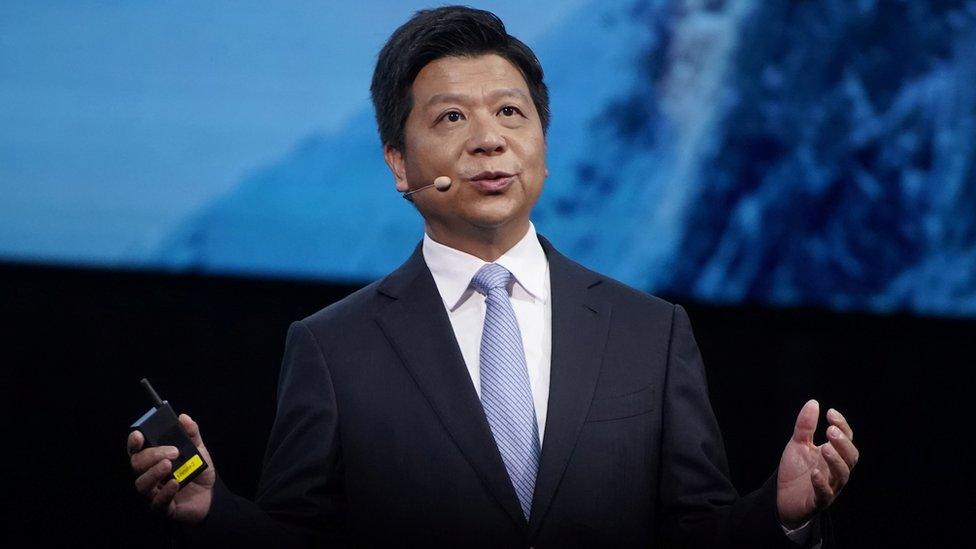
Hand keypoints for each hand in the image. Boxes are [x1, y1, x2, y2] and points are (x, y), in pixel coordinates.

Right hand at [127, 413, 216, 523]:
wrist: (211, 495)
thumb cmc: (198, 471)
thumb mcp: (199, 450)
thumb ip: (192, 434)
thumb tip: (184, 418)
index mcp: (154, 460)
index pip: (136, 450)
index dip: (134, 443)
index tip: (138, 435)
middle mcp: (150, 475)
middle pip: (137, 464)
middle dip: (152, 455)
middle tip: (172, 451)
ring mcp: (154, 492)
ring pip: (141, 484)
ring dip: (153, 473)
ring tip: (169, 465)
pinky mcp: (163, 508)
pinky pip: (157, 503)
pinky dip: (165, 492)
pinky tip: (175, 483)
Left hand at [776, 399, 858, 527]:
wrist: (781, 497)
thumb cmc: (796, 470)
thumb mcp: (798, 444)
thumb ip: (806, 426)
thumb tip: (814, 402)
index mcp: (833, 455)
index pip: (846, 439)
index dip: (842, 426)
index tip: (830, 413)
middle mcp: (835, 470)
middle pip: (851, 457)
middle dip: (843, 444)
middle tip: (830, 431)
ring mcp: (830, 486)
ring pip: (842, 475)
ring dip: (836, 461)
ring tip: (825, 448)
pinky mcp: (818, 501)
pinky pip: (825, 494)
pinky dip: (822, 483)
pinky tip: (815, 472)